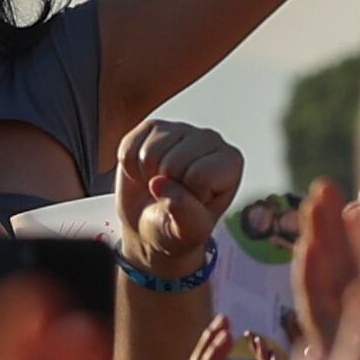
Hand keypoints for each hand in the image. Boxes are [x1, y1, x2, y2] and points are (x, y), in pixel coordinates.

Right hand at [111, 115, 243, 281]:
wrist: (151, 224)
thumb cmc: (178, 227)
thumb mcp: (189, 231)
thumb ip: (184, 212)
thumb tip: (160, 184)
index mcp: (230, 162)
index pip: (200, 175)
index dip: (189, 196)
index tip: (191, 204)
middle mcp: (210, 139)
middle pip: (173, 162)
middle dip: (165, 186)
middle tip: (171, 194)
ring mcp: (180, 130)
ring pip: (150, 152)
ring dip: (147, 176)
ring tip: (158, 184)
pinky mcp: (153, 128)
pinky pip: (129, 148)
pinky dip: (130, 168)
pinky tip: (145, 174)